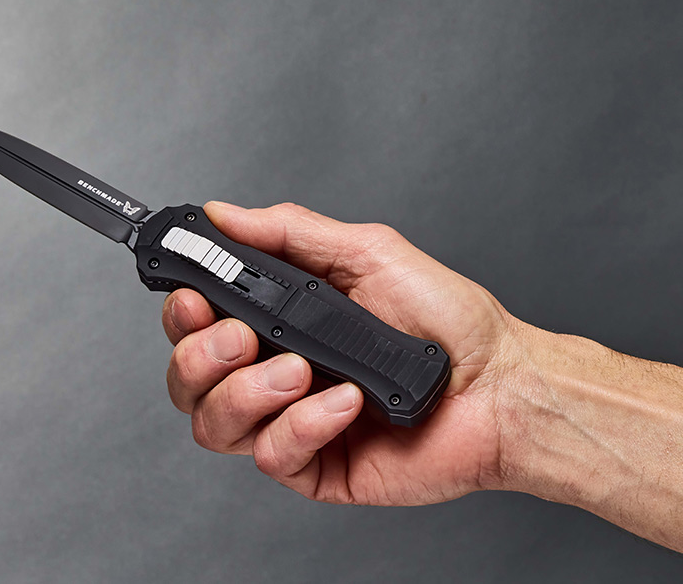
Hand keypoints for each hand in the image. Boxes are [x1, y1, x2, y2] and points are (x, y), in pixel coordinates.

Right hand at [162, 202, 522, 505]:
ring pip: (214, 425)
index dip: (181, 315)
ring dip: (246, 393)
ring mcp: (292, 423)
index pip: (199, 324)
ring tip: (301, 369)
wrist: (501, 386)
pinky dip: (302, 426)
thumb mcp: (367, 253)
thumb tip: (222, 214)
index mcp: (280, 322)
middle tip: (242, 338)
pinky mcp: (316, 468)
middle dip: (201, 357)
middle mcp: (276, 373)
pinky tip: (345, 404)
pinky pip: (272, 456)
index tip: (191, 297)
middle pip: (188, 380)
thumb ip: (289, 233)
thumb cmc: (448, 322)